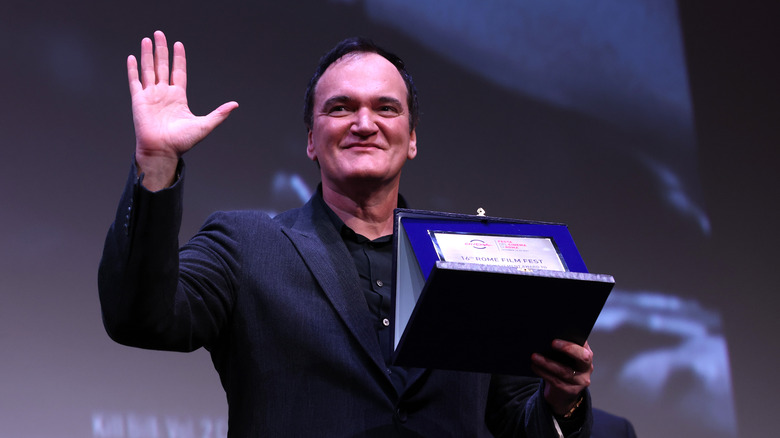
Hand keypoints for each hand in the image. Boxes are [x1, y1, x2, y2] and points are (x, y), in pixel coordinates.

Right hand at [127, 30, 237, 189]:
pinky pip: (135, 81)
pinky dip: (134, 69)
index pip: (178, 72)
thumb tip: (235, 104)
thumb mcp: (205, 125)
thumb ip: (219, 114)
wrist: (163, 151)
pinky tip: (133, 57)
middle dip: (162, 50)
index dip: (178, 58)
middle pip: (162, 66)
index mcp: (178, 97)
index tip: (178, 44)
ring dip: (148, 54)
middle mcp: (164, 94)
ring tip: (147, 39)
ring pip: (149, 70)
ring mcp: (151, 96)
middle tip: (160, 34)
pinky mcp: (139, 100)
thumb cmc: (182, 142)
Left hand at [530, 340, 592, 416]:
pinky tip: (534, 367)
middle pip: (582, 357)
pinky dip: (543, 373)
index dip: (573, 341)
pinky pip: (556, 381)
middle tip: (551, 343)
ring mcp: (580, 381)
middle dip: (567, 348)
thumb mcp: (565, 356)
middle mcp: (587, 368)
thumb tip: (547, 335)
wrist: (562, 391)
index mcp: (587, 354)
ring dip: (547, 363)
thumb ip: (562, 347)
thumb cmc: (562, 367)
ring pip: (565, 371)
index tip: (558, 338)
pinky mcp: (571, 391)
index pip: (584, 345)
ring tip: (534, 356)